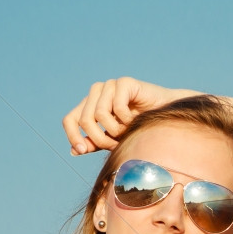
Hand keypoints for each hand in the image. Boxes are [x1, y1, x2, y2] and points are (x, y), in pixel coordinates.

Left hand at [64, 77, 183, 154]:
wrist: (163, 119)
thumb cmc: (137, 128)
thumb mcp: (112, 139)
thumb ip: (94, 143)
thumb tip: (74, 151)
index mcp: (89, 105)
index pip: (69, 119)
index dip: (73, 136)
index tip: (82, 151)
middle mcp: (96, 92)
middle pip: (85, 120)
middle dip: (100, 139)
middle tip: (115, 146)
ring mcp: (109, 85)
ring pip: (99, 115)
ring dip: (115, 130)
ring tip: (126, 132)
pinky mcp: (124, 82)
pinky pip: (117, 107)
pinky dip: (126, 120)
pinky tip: (135, 120)